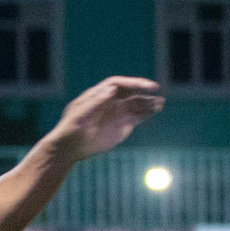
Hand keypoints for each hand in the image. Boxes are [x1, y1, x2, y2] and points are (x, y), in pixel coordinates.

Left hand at [49, 77, 163, 161]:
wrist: (69, 148)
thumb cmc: (69, 129)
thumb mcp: (78, 115)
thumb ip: (95, 102)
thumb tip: (112, 90)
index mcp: (99, 95)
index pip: (119, 85)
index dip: (134, 83)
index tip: (146, 85)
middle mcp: (110, 103)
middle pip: (130, 94)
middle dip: (144, 93)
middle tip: (157, 93)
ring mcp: (116, 115)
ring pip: (136, 106)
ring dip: (148, 104)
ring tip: (160, 104)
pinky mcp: (120, 127)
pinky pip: (136, 118)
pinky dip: (145, 115)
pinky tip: (153, 113)